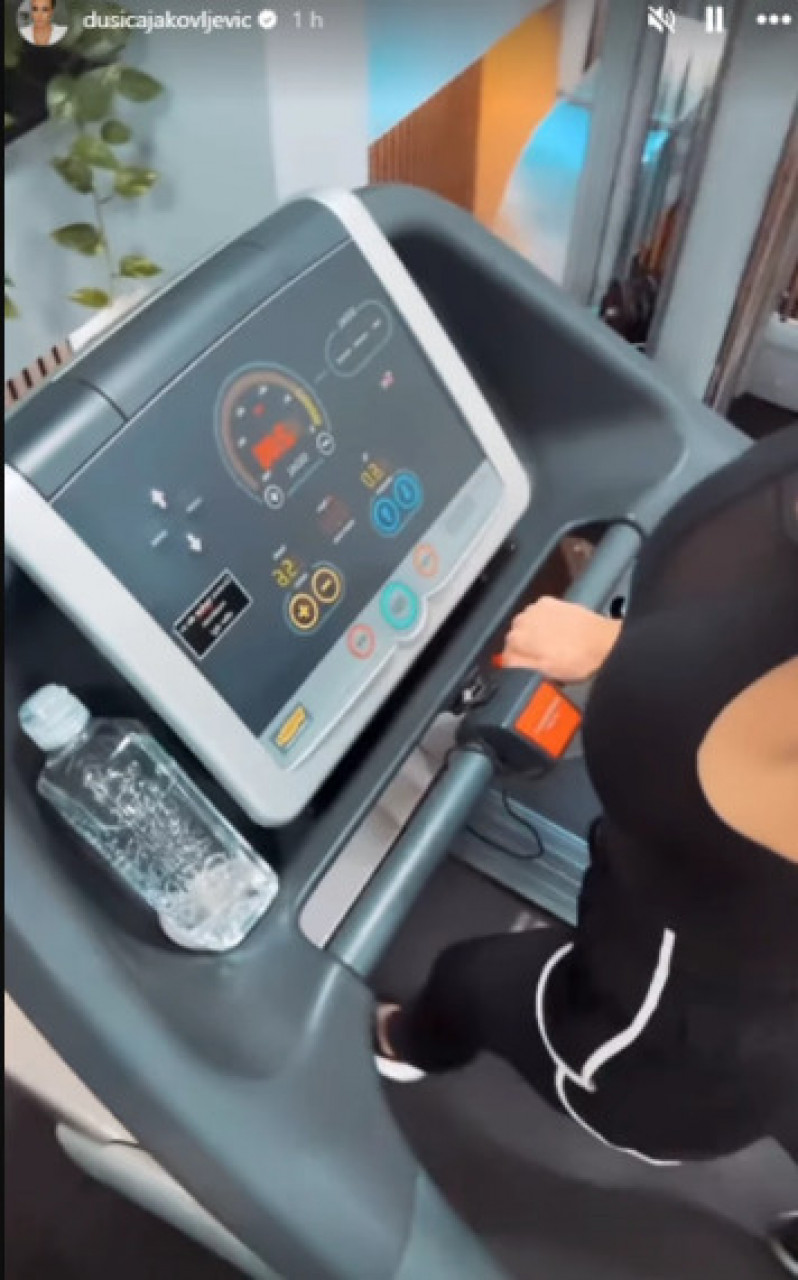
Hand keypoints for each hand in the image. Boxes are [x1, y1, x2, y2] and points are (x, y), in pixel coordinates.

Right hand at [500, 596, 621, 683]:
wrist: (604, 642)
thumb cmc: (581, 659)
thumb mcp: (545, 672)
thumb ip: (518, 666)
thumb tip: (504, 662)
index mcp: (519, 639)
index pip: (505, 652)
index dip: (517, 663)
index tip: (527, 667)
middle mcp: (525, 620)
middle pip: (515, 636)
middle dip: (526, 647)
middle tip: (543, 658)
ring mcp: (538, 609)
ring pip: (527, 624)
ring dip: (535, 633)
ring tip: (553, 645)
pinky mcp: (552, 602)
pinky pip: (540, 614)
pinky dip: (545, 621)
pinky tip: (558, 632)